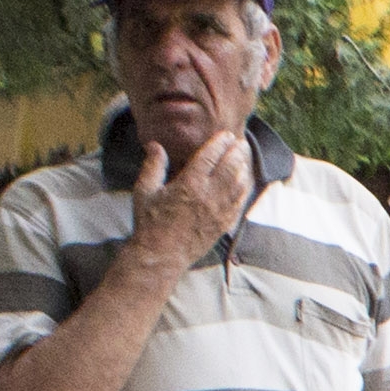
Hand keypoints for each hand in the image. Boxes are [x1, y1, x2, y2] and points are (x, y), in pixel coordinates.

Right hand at [132, 121, 259, 258]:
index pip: (211, 156)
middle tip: (240, 142)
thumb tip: (155, 145)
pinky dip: (244, 187)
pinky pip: (240, 201)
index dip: (220, 143)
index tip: (226, 135)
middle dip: (237, 151)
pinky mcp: (224, 223)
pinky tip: (244, 180)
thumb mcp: (145, 191)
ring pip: (239, 183)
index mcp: (189, 184)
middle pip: (231, 166)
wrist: (161, 255)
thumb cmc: (150, 222)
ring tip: (244, 157)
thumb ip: (153, 166)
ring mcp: (219, 210)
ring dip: (244, 167)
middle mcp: (208, 195)